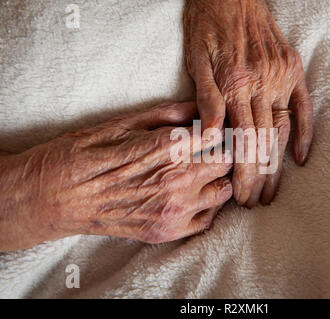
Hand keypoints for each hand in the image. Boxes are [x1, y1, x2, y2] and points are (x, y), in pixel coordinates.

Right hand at [0, 102, 231, 251]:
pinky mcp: (166, 231)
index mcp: (168, 148)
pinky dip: (209, 206)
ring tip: (206, 171)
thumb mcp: (124, 122)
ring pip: (224, 192)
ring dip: (220, 179)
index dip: (223, 128)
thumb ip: (167, 114)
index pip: (220, 136)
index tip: (219, 126)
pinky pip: (207, 220)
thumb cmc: (85, 153)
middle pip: (227, 163)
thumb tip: (198, 106)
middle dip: (224, 152)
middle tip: (214, 146)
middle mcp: (177, 181)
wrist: (57, 196)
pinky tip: (196, 195)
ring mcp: (173, 210)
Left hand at [184, 0, 312, 206]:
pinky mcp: (293, 69)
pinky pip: (303, 106)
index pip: (242, 140)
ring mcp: (282, 76)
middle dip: (260, 177)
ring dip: (279, 164)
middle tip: (255, 202)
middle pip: (264, 142)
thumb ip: (206, 98)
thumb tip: (209, 135)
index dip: (243, 172)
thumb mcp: (197, 59)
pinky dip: (305, 132)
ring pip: (283, 130)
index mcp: (235, 84)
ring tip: (274, 191)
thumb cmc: (207, 25)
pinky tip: (301, 157)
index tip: (241, 197)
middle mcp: (263, 83)